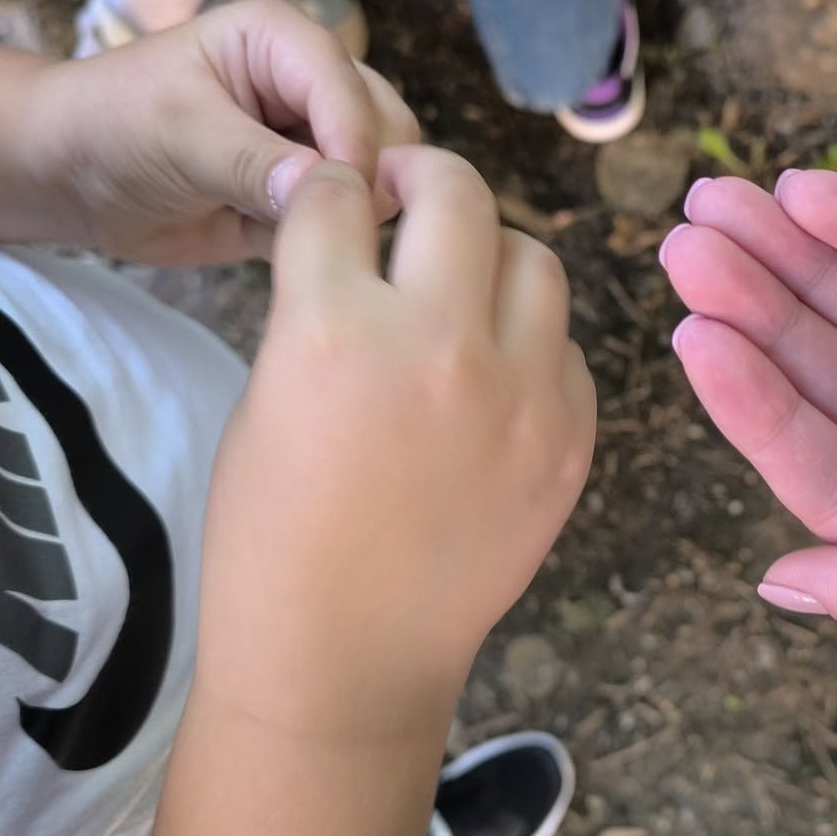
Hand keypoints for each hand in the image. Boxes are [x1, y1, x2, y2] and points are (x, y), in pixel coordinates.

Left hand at [18, 0, 418, 265]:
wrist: (70, 179)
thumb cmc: (111, 126)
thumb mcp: (177, 133)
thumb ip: (253, 161)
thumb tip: (325, 189)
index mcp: (282, 42)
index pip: (351, 89)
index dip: (355, 143)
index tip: (342, 199)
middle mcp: (309, 86)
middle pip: (388, 129)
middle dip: (364, 177)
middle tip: (316, 221)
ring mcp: (312, 142)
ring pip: (379, 179)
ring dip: (347, 211)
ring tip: (286, 231)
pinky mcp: (302, 195)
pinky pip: (345, 222)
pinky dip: (323, 239)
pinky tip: (273, 243)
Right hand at [194, 149, 595, 735]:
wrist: (345, 656)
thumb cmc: (274, 535)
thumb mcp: (267, 397)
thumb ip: (318, 306)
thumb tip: (362, 238)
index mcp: (334, 331)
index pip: (336, 196)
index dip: (327, 191)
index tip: (335, 203)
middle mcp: (439, 346)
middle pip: (457, 195)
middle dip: (422, 179)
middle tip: (404, 197)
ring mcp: (521, 394)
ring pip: (535, 259)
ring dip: (492, 256)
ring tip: (460, 287)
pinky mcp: (570, 440)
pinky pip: (568, 348)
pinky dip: (533, 343)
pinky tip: (494, 373)